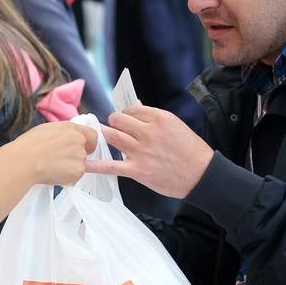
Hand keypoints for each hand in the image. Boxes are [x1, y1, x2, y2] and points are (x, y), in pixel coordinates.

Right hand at [12, 121, 97, 186]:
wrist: (24, 161)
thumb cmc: (28, 146)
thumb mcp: (45, 130)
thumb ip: (61, 134)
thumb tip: (64, 139)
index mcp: (70, 128)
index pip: (92, 134)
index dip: (89, 143)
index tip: (84, 148)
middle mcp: (78, 139)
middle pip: (85, 150)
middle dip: (77, 157)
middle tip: (62, 162)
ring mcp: (80, 155)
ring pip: (80, 164)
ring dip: (71, 168)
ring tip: (52, 168)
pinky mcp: (78, 170)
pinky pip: (76, 176)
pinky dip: (67, 178)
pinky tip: (53, 174)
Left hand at [85, 106, 213, 198]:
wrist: (202, 175)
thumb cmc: (192, 151)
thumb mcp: (176, 126)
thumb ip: (154, 118)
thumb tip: (135, 108)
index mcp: (159, 118)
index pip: (131, 109)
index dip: (125, 114)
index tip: (124, 119)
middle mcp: (148, 132)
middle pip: (118, 120)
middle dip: (114, 123)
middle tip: (113, 128)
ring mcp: (141, 151)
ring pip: (112, 136)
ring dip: (104, 135)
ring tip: (99, 137)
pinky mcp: (137, 170)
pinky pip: (111, 165)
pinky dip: (95, 165)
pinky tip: (83, 163)